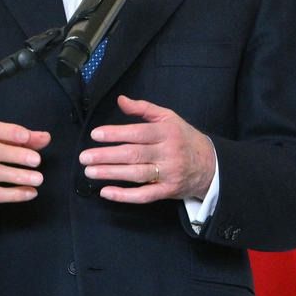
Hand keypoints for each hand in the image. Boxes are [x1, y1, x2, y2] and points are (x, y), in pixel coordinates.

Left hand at [78, 95, 215, 203]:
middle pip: (134, 154)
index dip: (116, 134)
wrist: (210, 165)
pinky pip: (144, 195)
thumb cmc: (184, 138)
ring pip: (136, 175)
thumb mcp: (169, 117)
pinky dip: (124, 196)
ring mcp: (168, 174)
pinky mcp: (167, 191)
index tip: (96, 135)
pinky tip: (106, 192)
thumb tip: (121, 100)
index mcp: (167, 132)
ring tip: (90, 171)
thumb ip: (144, 108)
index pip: (138, 133)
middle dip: (106, 156)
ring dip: (111, 174)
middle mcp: (168, 153)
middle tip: (85, 157)